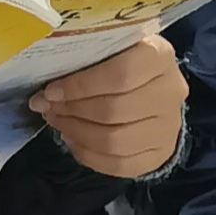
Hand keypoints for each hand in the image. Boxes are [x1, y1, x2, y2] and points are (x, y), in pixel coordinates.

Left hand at [32, 32, 185, 176]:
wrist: (159, 91)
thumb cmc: (126, 62)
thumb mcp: (110, 49)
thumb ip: (82, 64)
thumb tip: (44, 97)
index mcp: (159, 55)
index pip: (120, 74)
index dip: (80, 86)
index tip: (51, 91)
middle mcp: (171, 91)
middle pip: (114, 110)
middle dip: (72, 111)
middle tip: (48, 108)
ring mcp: (169, 127)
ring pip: (115, 141)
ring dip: (76, 133)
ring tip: (57, 122)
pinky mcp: (161, 154)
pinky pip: (119, 165)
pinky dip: (89, 155)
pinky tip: (73, 140)